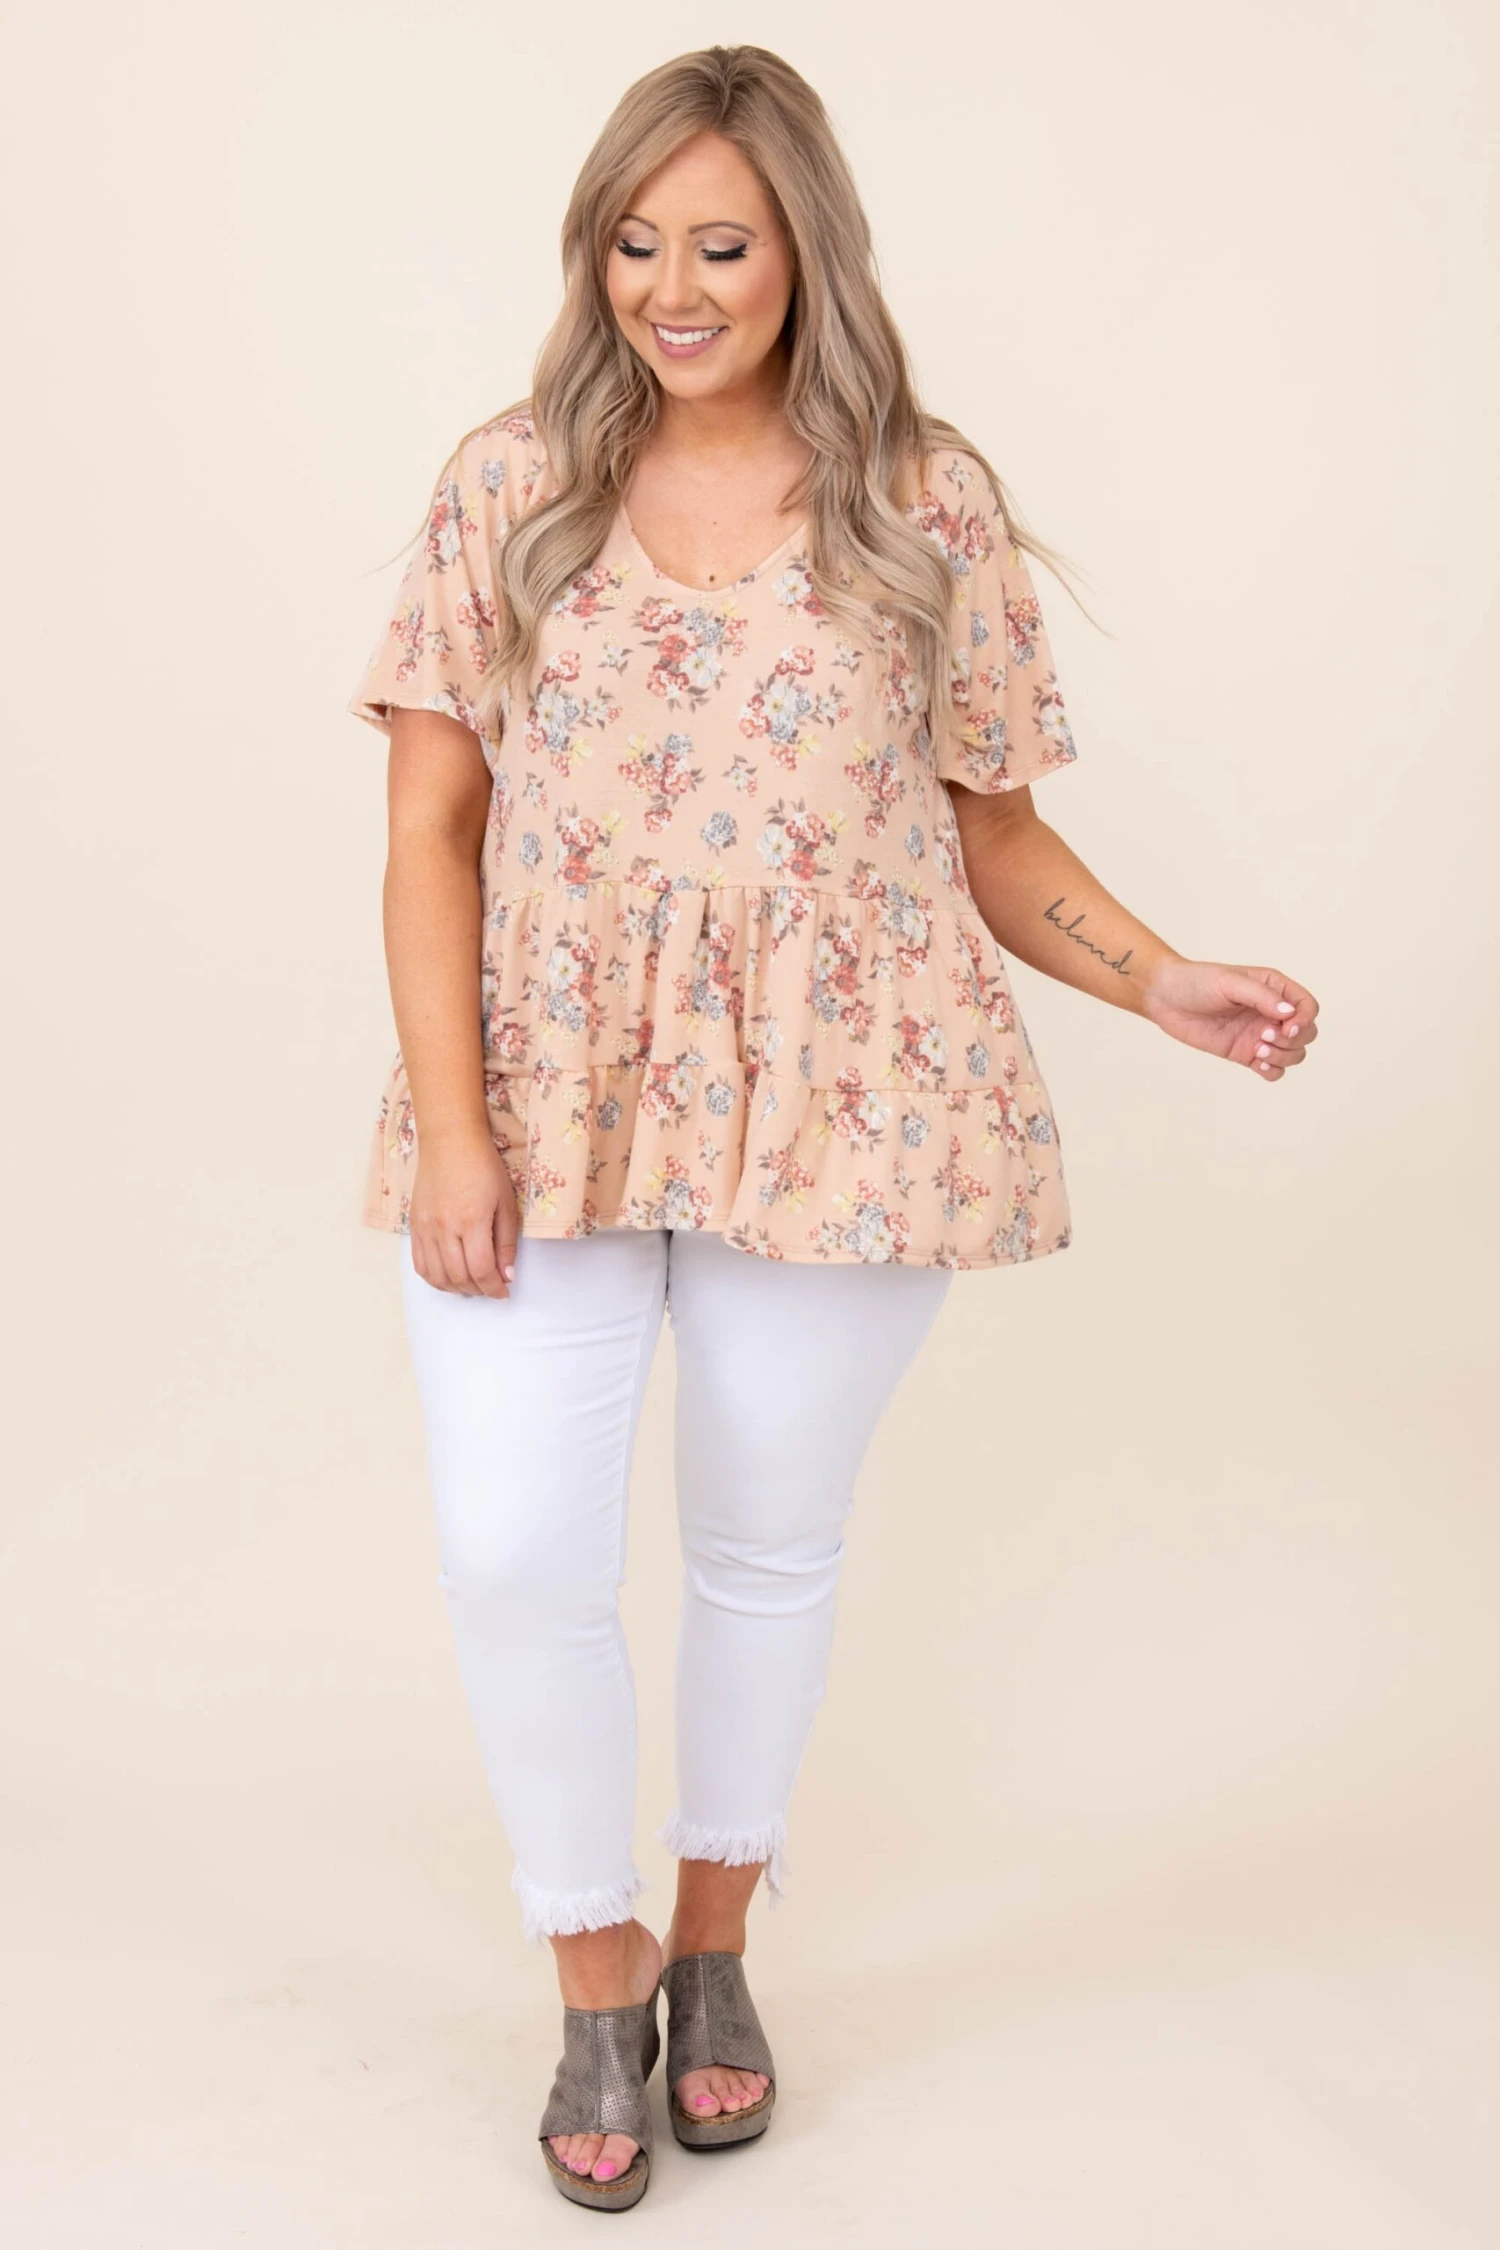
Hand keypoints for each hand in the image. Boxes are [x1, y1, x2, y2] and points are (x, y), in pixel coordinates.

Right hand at [409, 1124, 521, 1295]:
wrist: (450, 1142)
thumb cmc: (483, 1167)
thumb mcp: (506, 1203)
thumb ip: (506, 1243)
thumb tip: (507, 1276)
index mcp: (471, 1221)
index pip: (481, 1270)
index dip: (495, 1288)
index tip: (504, 1291)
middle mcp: (444, 1228)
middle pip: (459, 1277)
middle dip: (479, 1290)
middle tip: (491, 1288)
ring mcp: (425, 1228)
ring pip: (437, 1276)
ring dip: (457, 1288)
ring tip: (473, 1285)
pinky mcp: (414, 1226)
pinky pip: (420, 1264)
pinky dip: (435, 1278)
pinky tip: (450, 1277)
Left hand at [1141, 957, 1319, 1079]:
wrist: (1166, 998)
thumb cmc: (1197, 982)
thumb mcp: (1230, 982)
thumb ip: (1261, 996)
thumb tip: (1289, 1013)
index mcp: (1274, 989)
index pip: (1308, 1006)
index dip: (1305, 1019)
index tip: (1287, 1026)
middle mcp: (1271, 1012)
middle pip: (1307, 1033)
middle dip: (1293, 1040)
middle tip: (1263, 1035)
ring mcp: (1260, 1034)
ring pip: (1293, 1054)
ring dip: (1283, 1056)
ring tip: (1258, 1049)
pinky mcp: (1245, 1053)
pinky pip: (1273, 1070)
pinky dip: (1273, 1071)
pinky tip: (1257, 1064)